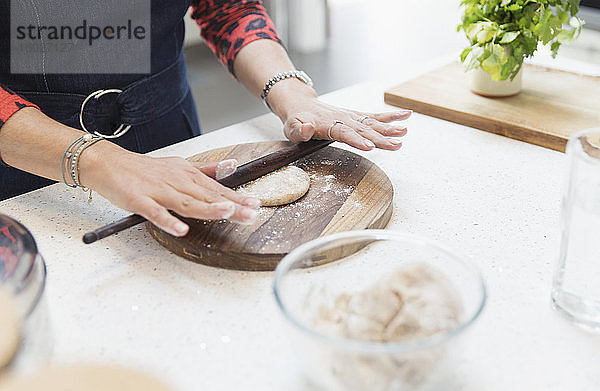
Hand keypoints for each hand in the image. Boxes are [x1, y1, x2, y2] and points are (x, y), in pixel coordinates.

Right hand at [80, 144, 260, 236]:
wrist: (109, 164)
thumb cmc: (145, 170)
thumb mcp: (179, 166)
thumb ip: (206, 170)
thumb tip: (230, 167)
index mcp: (188, 175)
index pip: (217, 188)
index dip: (237, 197)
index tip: (256, 204)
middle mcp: (177, 182)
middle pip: (207, 195)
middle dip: (231, 205)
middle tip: (251, 213)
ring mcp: (158, 191)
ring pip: (186, 201)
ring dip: (206, 208)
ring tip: (226, 213)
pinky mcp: (140, 201)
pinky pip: (155, 212)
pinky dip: (168, 220)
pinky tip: (181, 229)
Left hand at [282, 98, 410, 150]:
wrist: (300, 105)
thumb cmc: (296, 120)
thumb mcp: (290, 127)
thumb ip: (297, 130)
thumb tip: (305, 129)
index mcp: (327, 124)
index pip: (344, 132)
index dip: (357, 140)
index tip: (370, 147)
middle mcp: (342, 118)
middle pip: (363, 129)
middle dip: (380, 138)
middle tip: (396, 144)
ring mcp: (351, 116)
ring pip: (372, 123)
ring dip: (389, 128)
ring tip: (404, 132)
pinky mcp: (356, 116)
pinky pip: (375, 116)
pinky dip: (390, 116)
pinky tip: (406, 116)